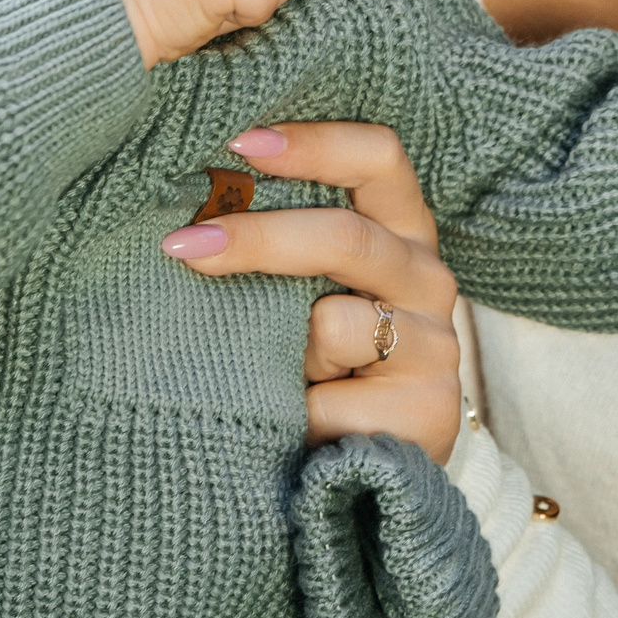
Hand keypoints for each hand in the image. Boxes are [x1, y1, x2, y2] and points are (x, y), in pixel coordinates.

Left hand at [158, 121, 461, 462]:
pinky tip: (299, 428)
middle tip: (181, 247)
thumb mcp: (296, 296)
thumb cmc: (315, 365)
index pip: (378, 157)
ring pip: (333, 324)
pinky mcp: (430, 408)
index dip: (315, 142)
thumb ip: (273, 252)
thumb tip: (187, 216)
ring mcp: (436, 343)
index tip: (239, 144)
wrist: (363, 475)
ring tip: (280, 381)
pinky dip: (297, 415)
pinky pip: (334, 401)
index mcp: (398, 230)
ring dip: (283, 355)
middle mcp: (427, 277)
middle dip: (257, 238)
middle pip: (348, 236)